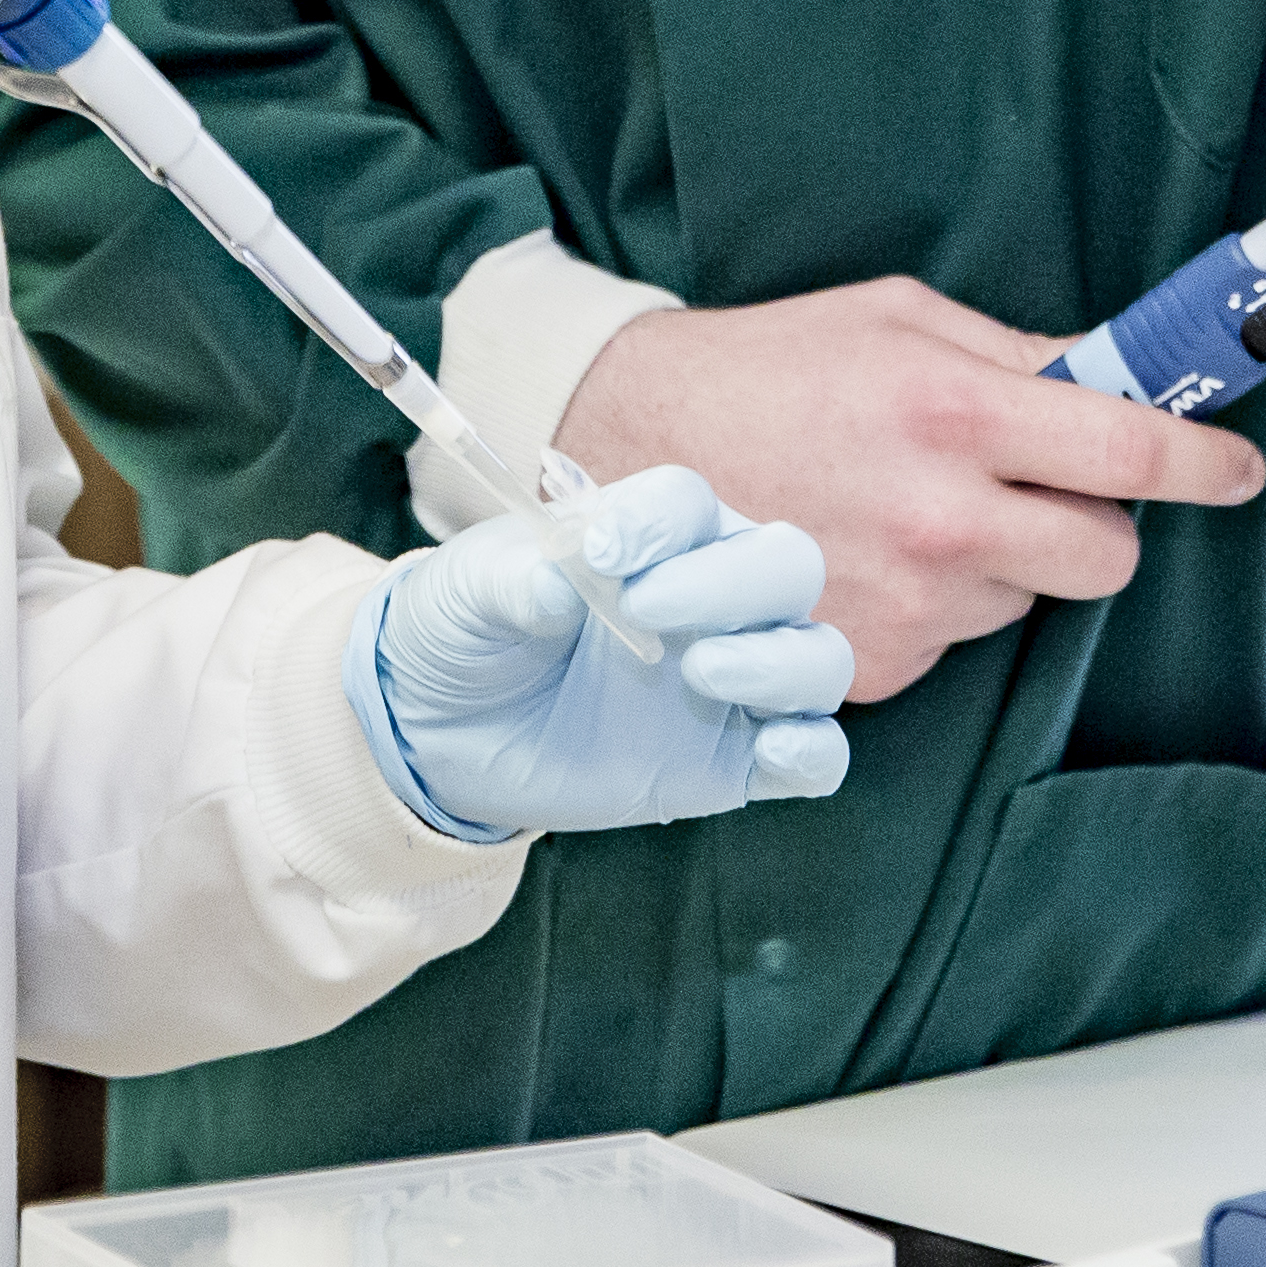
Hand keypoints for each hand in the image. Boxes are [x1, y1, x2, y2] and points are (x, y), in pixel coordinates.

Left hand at [351, 466, 852, 840]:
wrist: (446, 732)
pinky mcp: (737, 762)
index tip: (599, 553)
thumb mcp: (466, 594)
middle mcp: (712, 598)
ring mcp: (734, 682)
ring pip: (819, 657)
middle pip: (785, 565)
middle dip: (731, 582)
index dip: (656, 521)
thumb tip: (557, 588)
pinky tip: (771, 749)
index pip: (689, 504)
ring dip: (779, 661)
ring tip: (699, 672)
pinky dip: (813, 748)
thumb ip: (510, 581)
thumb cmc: (469, 633)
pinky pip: (818, 753)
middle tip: (647, 611)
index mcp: (653, 537)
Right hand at [553, 278, 1265, 701]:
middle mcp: (943, 523)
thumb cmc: (767, 368)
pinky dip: (936, 601)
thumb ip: (1016, 357)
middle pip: (1108, 556)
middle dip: (1102, 522)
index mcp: (956, 416)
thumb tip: (1115, 378)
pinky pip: (955, 637)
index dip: (1207, 464)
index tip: (1235, 467)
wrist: (626, 452)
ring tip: (910, 508)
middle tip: (1053, 487)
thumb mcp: (897, 321)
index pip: (1133, 457)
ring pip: (1027, 595)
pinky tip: (868, 552)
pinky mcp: (870, 667)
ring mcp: (908, 607)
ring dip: (1003, 559)